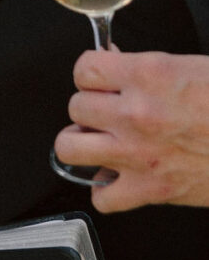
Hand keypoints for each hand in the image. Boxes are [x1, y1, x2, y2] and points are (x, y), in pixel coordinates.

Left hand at [55, 47, 208, 208]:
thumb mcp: (190, 66)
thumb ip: (146, 67)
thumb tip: (113, 62)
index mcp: (148, 74)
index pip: (84, 69)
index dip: (90, 74)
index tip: (99, 81)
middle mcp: (136, 112)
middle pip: (75, 106)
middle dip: (90, 107)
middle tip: (107, 112)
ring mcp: (139, 154)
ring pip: (69, 148)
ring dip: (82, 144)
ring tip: (99, 141)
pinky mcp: (151, 190)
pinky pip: (102, 197)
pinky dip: (105, 191)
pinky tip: (117, 179)